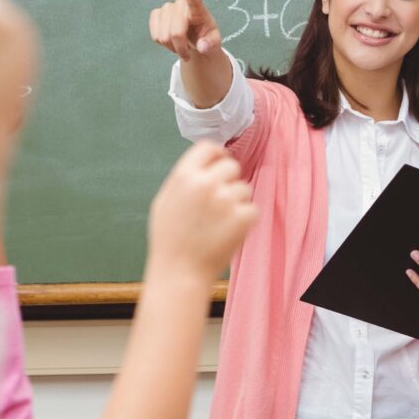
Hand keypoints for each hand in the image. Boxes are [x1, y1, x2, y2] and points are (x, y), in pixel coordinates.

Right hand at [147, 142, 256, 280]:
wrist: (179, 271)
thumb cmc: (169, 239)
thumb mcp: (166, 200)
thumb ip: (185, 179)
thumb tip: (205, 163)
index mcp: (184, 176)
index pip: (209, 147)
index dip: (217, 155)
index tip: (220, 164)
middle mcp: (205, 183)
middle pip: (232, 166)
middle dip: (229, 180)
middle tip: (221, 201)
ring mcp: (226, 200)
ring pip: (244, 188)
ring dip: (237, 202)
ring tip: (220, 222)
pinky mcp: (243, 217)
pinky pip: (253, 209)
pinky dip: (245, 220)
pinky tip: (229, 232)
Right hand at [149, 0, 223, 62]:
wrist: (195, 39)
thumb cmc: (205, 38)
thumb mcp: (214, 44)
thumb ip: (210, 45)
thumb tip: (202, 47)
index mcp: (199, 11)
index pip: (195, 2)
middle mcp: (182, 5)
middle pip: (176, 33)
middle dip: (180, 48)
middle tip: (187, 54)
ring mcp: (167, 7)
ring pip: (163, 36)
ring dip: (171, 46)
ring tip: (180, 45)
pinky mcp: (156, 13)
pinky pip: (155, 36)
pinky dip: (162, 44)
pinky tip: (171, 40)